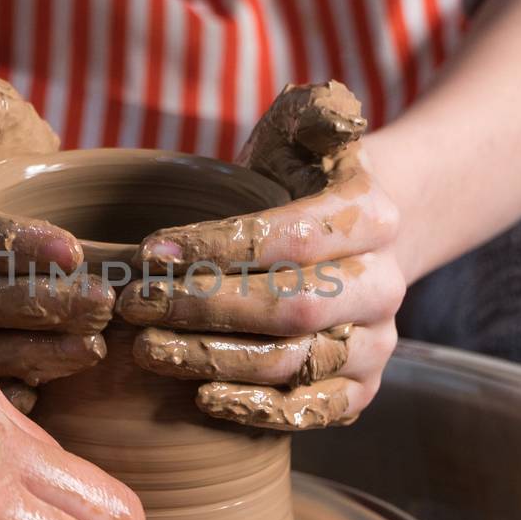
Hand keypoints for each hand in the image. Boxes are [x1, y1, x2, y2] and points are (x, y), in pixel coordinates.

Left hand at [117, 82, 403, 429]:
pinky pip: (313, 411)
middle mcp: (385, 285)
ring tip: (146, 348)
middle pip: (291, 307)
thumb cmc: (303, 179)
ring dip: (213, 361)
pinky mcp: (361, 388)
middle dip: (203, 308)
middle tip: (134, 304)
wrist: (351, 236)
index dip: (217, 247)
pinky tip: (201, 397)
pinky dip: (257, 411)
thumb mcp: (305, 131)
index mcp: (374, 216)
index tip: (149, 250)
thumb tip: (335, 108)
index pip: (292, 237)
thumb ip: (315, 114)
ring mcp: (376, 342)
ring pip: (293, 364)